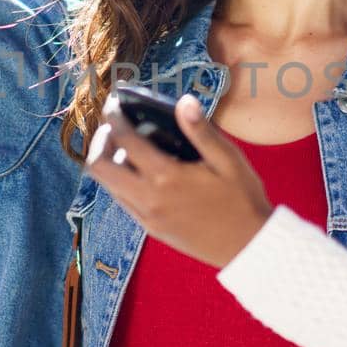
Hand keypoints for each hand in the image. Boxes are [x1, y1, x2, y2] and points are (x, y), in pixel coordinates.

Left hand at [84, 92, 273, 268]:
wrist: (248, 246)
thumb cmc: (242, 199)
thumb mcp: (228, 160)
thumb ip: (201, 131)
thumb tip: (183, 101)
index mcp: (167, 176)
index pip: (125, 139)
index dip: (114, 116)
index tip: (114, 103)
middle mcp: (149, 198)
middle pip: (99, 166)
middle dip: (100, 141)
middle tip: (113, 128)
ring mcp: (148, 216)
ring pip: (107, 186)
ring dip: (109, 162)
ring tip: (126, 146)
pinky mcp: (151, 229)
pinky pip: (122, 201)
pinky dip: (120, 181)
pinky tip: (141, 171)